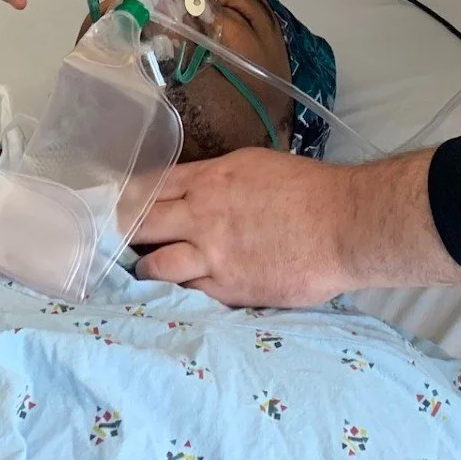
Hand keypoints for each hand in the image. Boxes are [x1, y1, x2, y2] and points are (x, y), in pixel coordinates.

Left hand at [131, 150, 357, 306]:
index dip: (128, 198)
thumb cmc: (308, 190)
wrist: (342, 225)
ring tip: (146, 272)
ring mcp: (212, 254)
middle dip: (125, 232)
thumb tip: (197, 190)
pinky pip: (187, 292)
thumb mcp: (254, 166)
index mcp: (208, 179)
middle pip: (140, 224)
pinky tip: (176, 293)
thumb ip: (217, 179)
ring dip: (146, 268)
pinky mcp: (228, 288)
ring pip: (154, 264)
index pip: (148, 187)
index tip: (117, 207)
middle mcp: (201, 214)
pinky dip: (178, 292)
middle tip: (118, 241)